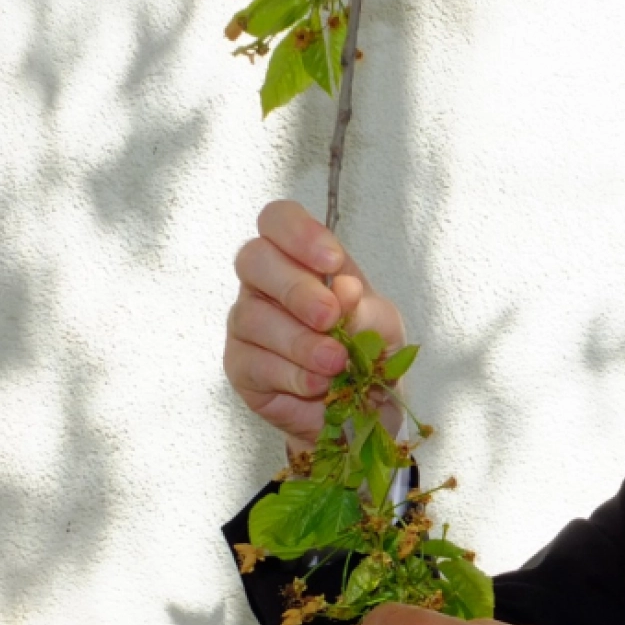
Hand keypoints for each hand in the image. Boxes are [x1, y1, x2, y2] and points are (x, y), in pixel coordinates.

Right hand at [224, 200, 406, 453]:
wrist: (365, 405)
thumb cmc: (370, 350)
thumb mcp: (383, 326)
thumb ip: (366, 309)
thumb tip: (344, 287)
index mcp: (299, 257)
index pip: (278, 219)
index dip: (299, 233)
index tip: (333, 262)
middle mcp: (264, 283)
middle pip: (254, 260)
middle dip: (295, 288)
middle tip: (330, 317)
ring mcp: (247, 323)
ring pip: (253, 318)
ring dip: (300, 342)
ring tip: (336, 363)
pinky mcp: (240, 366)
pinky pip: (254, 363)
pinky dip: (292, 375)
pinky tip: (319, 385)